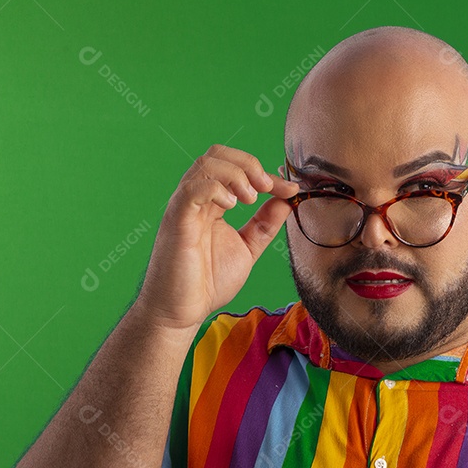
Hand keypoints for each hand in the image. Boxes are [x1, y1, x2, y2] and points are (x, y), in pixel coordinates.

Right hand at [134, 144, 299, 332]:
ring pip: (205, 165)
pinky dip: (217, 188)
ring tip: (251, 198)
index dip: (267, 175)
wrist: (181, 312)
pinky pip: (193, 189)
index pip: (237, 170)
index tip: (291, 189)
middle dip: (248, 163)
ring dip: (236, 174)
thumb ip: (265, 224)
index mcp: (212, 203)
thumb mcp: (247, 248)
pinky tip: (233, 205)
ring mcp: (184, 208)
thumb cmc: (207, 282)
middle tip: (267, 187)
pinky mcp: (177, 221)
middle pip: (217, 154)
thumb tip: (287, 200)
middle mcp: (196, 200)